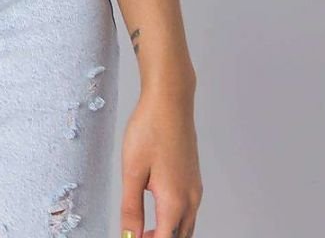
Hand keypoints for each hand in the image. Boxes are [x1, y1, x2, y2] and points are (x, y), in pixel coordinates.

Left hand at [119, 84, 202, 237]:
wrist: (170, 100)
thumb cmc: (150, 128)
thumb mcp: (132, 170)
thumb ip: (131, 207)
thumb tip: (129, 234)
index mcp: (174, 201)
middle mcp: (190, 199)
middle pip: (179, 237)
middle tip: (136, 235)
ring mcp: (195, 188)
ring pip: (186, 226)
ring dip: (168, 232)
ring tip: (143, 227)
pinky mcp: (194, 178)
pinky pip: (188, 210)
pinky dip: (174, 219)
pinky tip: (158, 208)